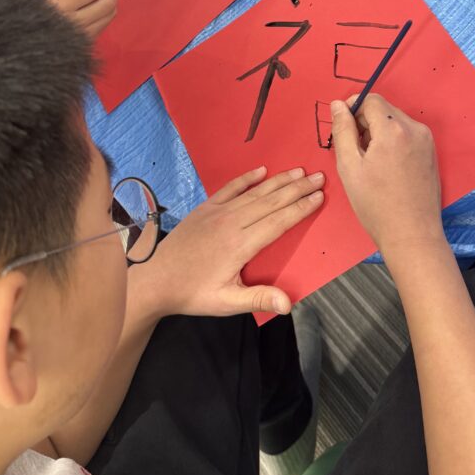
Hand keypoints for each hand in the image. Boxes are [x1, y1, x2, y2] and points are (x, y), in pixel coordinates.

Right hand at [33, 0, 117, 38]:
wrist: (27, 34)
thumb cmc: (35, 6)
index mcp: (61, 6)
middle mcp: (74, 24)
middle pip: (107, 4)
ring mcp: (82, 36)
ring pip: (110, 14)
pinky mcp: (86, 43)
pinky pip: (105, 24)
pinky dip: (106, 12)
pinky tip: (95, 6)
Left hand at [136, 166, 324, 317]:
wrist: (155, 278)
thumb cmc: (193, 292)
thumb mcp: (226, 302)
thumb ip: (259, 299)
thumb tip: (289, 303)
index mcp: (241, 244)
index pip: (279, 221)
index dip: (301, 208)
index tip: (319, 197)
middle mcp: (232, 222)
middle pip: (271, 201)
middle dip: (297, 189)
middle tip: (319, 177)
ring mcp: (218, 212)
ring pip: (255, 192)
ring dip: (279, 181)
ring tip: (299, 171)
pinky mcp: (206, 208)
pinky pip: (231, 188)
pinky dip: (247, 178)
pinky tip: (261, 170)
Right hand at [330, 94, 443, 260]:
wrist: (412, 235)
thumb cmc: (375, 204)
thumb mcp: (349, 167)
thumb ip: (342, 131)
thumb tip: (338, 105)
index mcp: (393, 129)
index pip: (370, 100)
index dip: (352, 109)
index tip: (343, 129)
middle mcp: (415, 128)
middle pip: (383, 109)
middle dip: (365, 122)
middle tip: (354, 150)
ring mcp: (427, 140)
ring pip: (395, 121)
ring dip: (379, 131)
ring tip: (370, 161)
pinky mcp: (431, 152)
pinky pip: (407, 134)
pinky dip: (393, 141)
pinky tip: (386, 166)